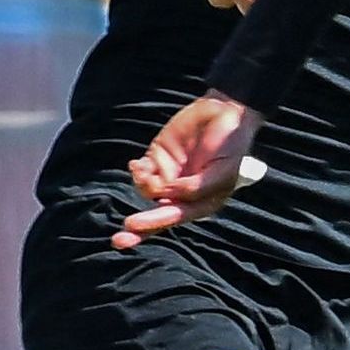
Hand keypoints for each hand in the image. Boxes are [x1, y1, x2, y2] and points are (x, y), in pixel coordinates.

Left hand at [114, 93, 259, 247]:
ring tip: (144, 169)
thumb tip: (169, 195)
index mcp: (204, 200)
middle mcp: (185, 193)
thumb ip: (198, 186)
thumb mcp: (224, 169)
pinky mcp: (159, 160)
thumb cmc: (231, 143)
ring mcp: (171, 177)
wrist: (223, 110)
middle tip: (119, 238)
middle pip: (159, 215)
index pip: (177, 217)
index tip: (133, 225)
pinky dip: (137, 171)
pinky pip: (142, 174)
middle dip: (140, 227)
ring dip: (142, 184)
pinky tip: (137, 164)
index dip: (155, 224)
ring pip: (148, 193)